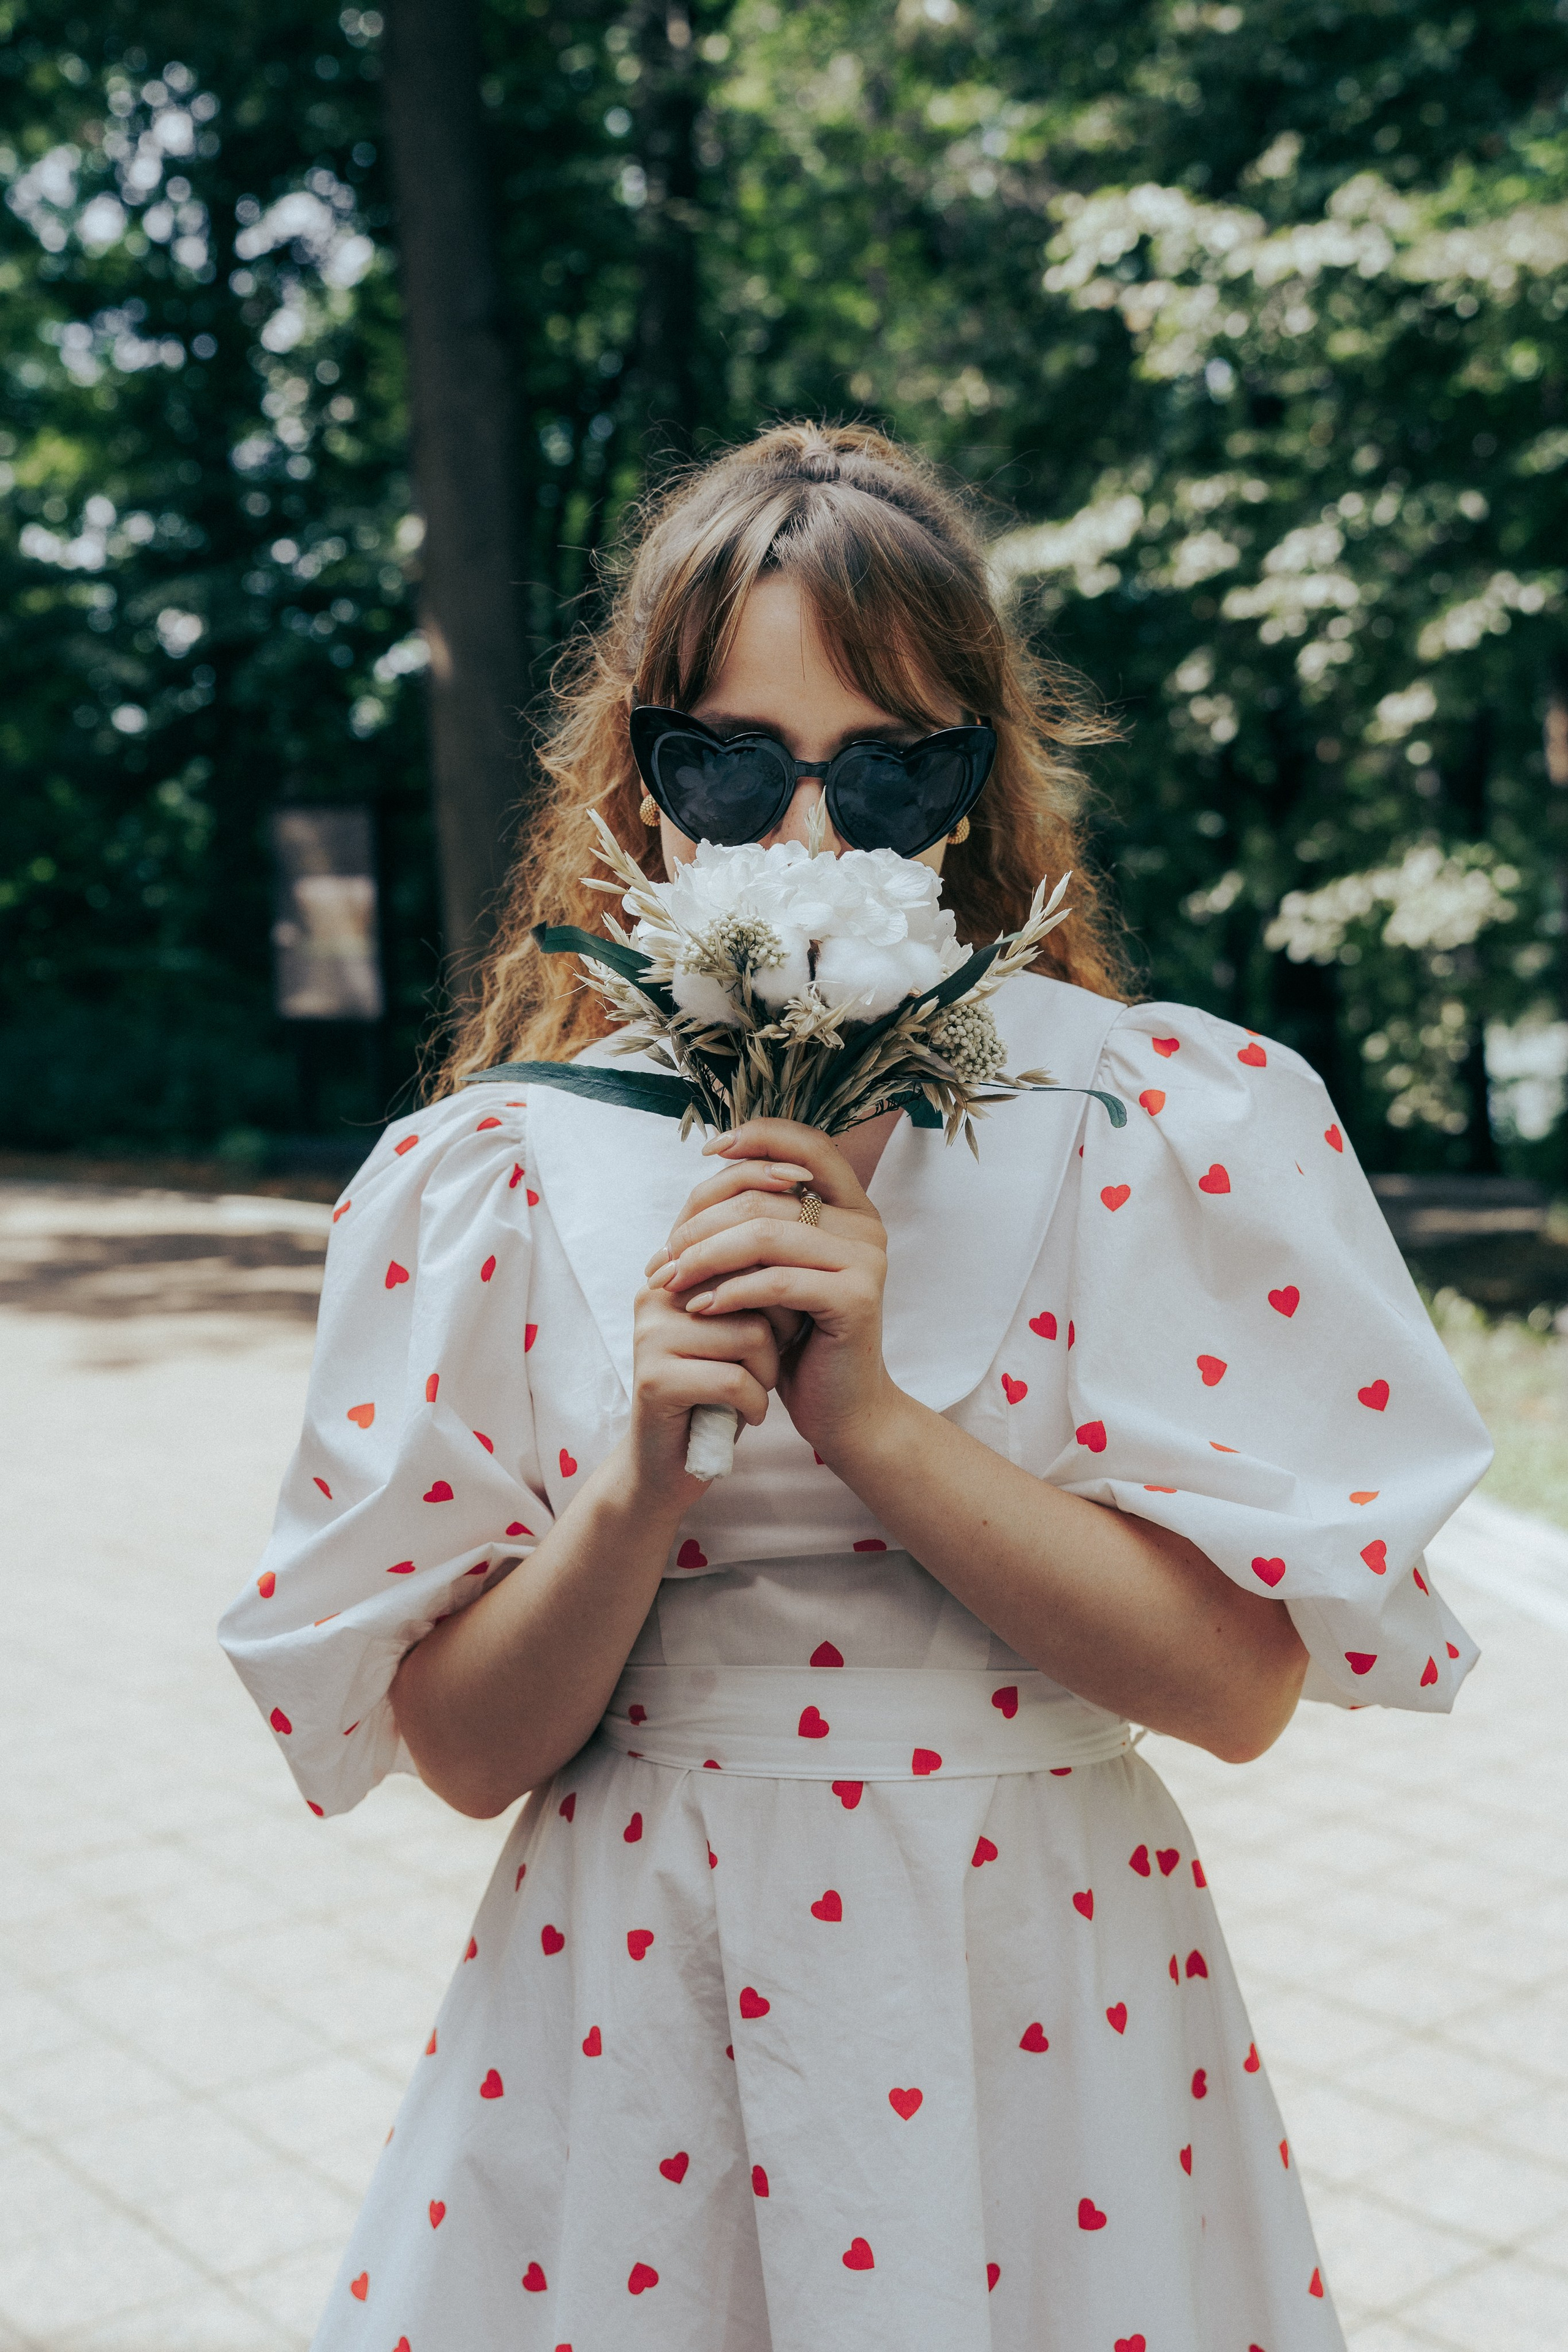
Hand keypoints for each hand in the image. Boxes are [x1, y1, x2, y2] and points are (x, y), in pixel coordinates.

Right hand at [628, 1249, 780, 1510]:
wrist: (674, 1462)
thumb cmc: (716, 1389)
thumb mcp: (738, 1328)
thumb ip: (753, 1285)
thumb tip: (804, 1244)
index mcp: (674, 1272)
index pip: (745, 1251)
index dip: (778, 1290)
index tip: (779, 1328)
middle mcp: (656, 1295)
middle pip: (754, 1290)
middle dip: (778, 1332)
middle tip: (765, 1364)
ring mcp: (650, 1337)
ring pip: (751, 1334)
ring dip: (768, 1372)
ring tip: (752, 1389)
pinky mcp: (655, 1380)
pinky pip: (735, 1380)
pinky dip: (756, 1403)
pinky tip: (748, 1414)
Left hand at [648, 1120, 897, 1463]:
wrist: (840, 1407)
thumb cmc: (800, 1338)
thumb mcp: (775, 1271)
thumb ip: (758, 1224)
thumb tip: (705, 1176)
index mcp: (851, 1207)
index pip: (809, 1144)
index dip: (759, 1135)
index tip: (708, 1152)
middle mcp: (865, 1225)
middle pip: (767, 1196)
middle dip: (703, 1224)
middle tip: (663, 1259)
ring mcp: (865, 1259)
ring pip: (766, 1235)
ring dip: (706, 1257)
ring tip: (671, 1282)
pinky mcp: (855, 1298)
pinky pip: (777, 1282)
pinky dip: (730, 1292)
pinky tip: (701, 1307)